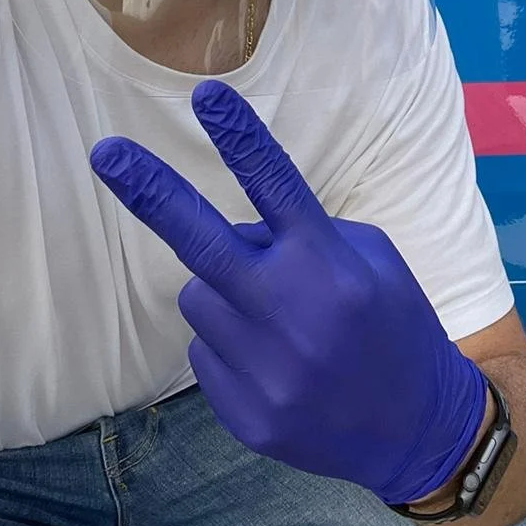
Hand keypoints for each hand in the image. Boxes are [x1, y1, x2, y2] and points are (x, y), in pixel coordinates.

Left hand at [89, 80, 487, 504]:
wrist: (418, 430)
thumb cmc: (399, 326)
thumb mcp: (376, 262)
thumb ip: (310, 236)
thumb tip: (242, 231)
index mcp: (330, 265)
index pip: (277, 185)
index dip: (240, 137)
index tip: (205, 95)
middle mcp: (291, 312)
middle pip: (204, 242)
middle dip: (152, 192)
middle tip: (107, 154)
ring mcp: (264, 370)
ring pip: (199, 297)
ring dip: (223, 291)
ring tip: (279, 317)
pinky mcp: (245, 415)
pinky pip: (204, 354)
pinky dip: (230, 347)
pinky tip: (279, 362)